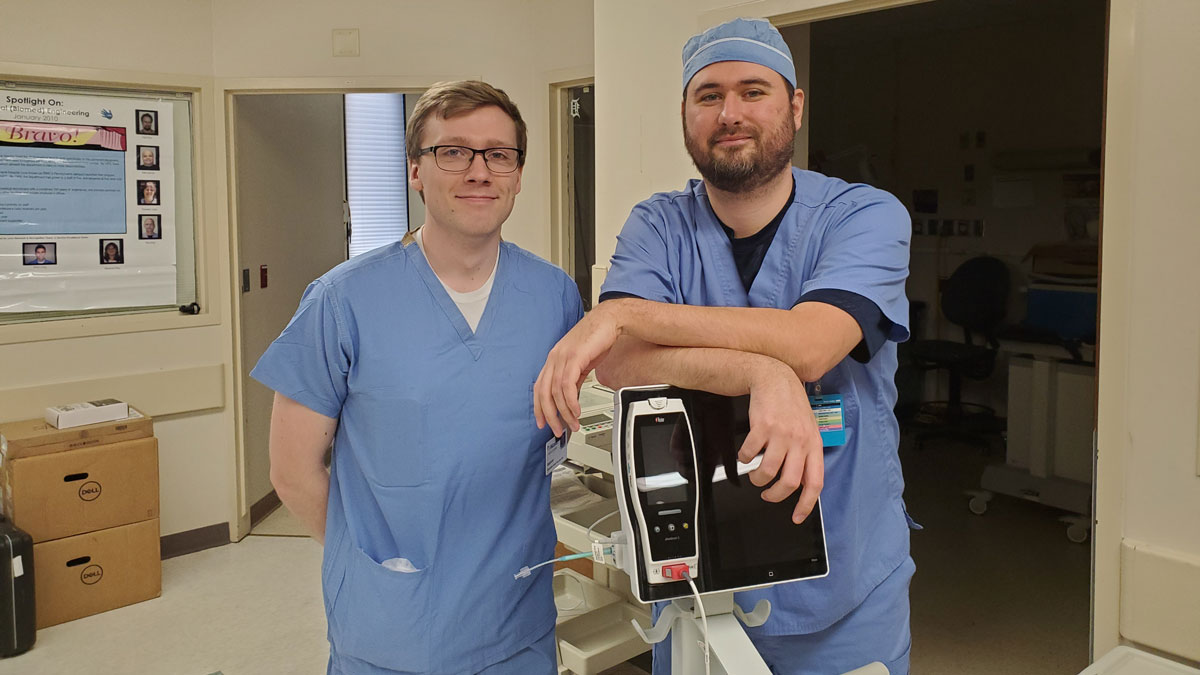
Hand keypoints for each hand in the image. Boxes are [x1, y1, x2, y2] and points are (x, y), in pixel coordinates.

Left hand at [534, 305, 620, 435]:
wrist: (610, 320)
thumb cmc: (597, 338)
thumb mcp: (582, 363)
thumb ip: (574, 380)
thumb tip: (571, 399)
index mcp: (554, 359)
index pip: (539, 388)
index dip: (539, 407)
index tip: (543, 422)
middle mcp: (554, 358)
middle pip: (544, 393)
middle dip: (550, 416)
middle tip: (557, 430)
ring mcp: (562, 357)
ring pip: (556, 392)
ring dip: (564, 412)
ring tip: (573, 424)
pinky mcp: (574, 357)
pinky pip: (567, 385)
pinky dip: (571, 402)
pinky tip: (576, 411)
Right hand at [738, 361, 823, 523]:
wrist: (774, 378)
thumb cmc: (790, 406)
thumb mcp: (807, 430)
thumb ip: (805, 455)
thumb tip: (800, 483)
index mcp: (813, 445)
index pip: (814, 482)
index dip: (805, 504)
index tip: (796, 517)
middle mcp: (799, 441)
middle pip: (788, 482)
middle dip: (774, 496)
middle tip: (767, 494)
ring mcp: (781, 434)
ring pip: (767, 471)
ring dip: (757, 479)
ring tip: (755, 475)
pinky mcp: (762, 427)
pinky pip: (749, 454)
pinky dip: (744, 459)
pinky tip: (746, 454)